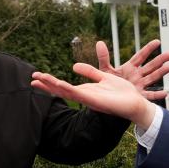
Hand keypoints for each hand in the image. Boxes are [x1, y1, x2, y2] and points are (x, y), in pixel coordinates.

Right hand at [31, 64, 156, 128]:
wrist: (136, 102)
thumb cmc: (122, 92)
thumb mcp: (104, 76)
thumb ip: (90, 71)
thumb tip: (74, 65)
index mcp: (86, 91)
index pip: (64, 86)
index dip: (50, 81)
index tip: (37, 76)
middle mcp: (84, 96)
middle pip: (61, 90)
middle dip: (47, 84)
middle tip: (32, 78)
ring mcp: (89, 100)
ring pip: (67, 92)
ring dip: (53, 86)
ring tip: (40, 80)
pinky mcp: (96, 102)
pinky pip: (80, 95)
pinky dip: (69, 90)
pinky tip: (60, 85)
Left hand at [96, 39, 168, 100]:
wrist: (108, 98)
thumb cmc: (107, 84)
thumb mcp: (105, 70)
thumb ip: (103, 57)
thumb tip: (99, 43)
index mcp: (130, 68)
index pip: (140, 56)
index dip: (148, 49)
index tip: (157, 42)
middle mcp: (137, 75)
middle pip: (150, 66)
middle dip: (160, 60)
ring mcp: (140, 85)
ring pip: (153, 78)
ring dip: (161, 73)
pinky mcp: (140, 96)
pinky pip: (150, 95)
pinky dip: (157, 95)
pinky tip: (165, 92)